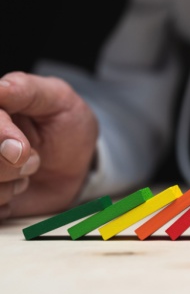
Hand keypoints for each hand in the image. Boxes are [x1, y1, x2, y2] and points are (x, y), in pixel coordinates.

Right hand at [0, 72, 97, 218]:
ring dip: (7, 186)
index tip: (21, 150)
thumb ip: (27, 89)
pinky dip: (4, 204)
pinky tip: (18, 191)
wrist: (78, 162)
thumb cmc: (67, 124)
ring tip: (27, 174)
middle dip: (6, 165)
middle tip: (33, 161)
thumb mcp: (58, 99)